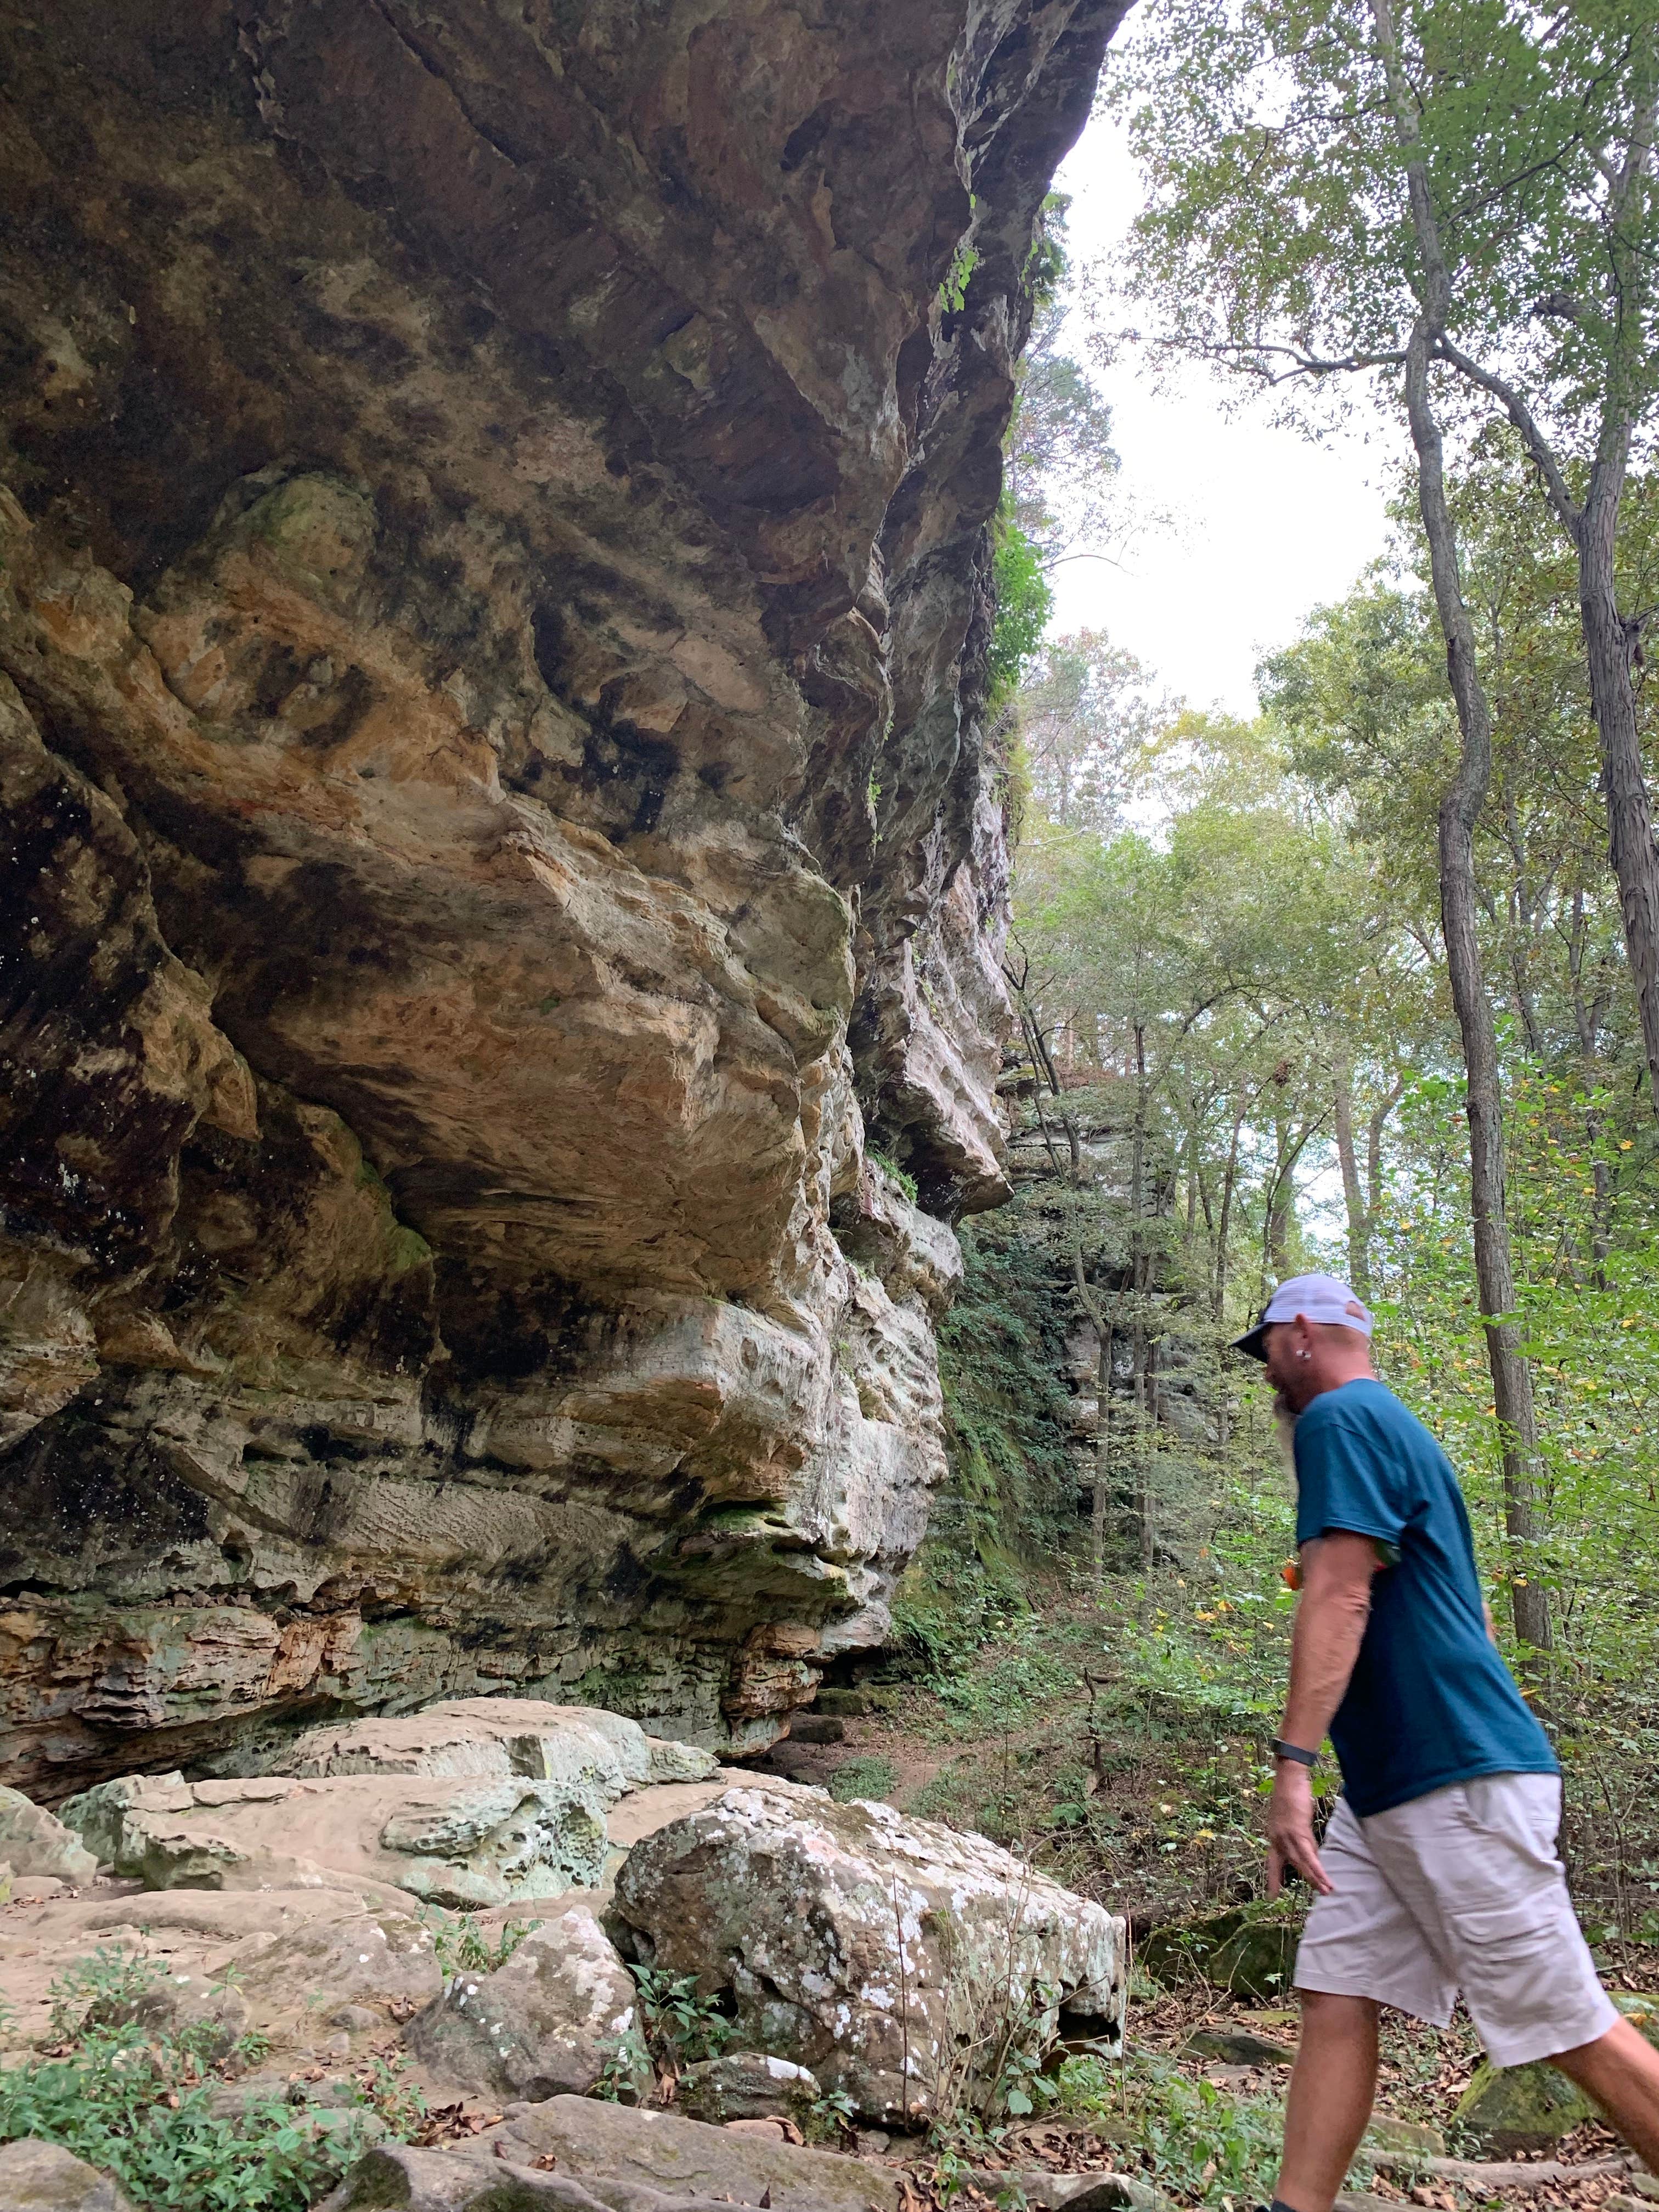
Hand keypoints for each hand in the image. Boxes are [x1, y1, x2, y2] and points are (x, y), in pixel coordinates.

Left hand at [1266, 1761, 1332, 1897]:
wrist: (1288, 1777)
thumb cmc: (1289, 1793)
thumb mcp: (1289, 1817)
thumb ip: (1296, 1834)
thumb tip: (1309, 1849)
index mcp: (1273, 1836)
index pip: (1272, 1862)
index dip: (1272, 1879)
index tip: (1271, 1896)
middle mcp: (1277, 1838)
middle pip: (1292, 1864)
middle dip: (1304, 1880)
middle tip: (1317, 1893)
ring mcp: (1287, 1835)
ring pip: (1301, 1862)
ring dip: (1314, 1877)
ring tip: (1326, 1891)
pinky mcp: (1298, 1831)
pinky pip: (1309, 1854)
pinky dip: (1317, 1867)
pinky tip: (1323, 1877)